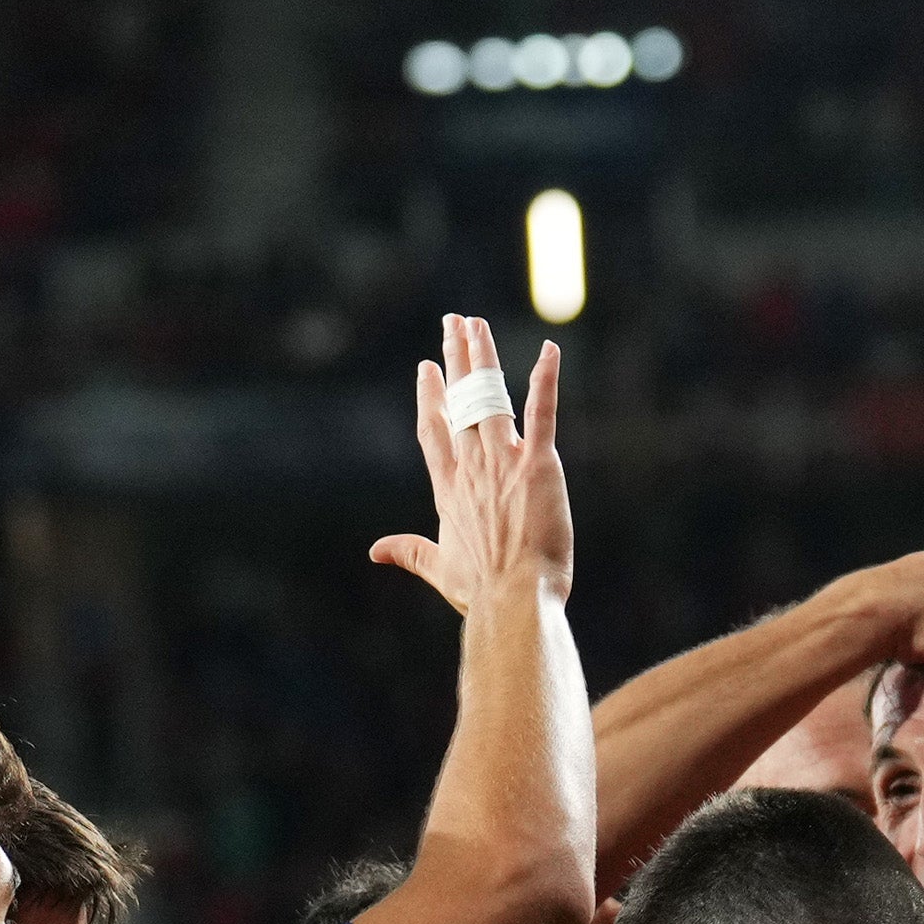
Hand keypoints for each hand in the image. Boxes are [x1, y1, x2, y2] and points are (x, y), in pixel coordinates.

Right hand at [371, 315, 572, 613]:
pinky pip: (542, 412)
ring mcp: (503, 462)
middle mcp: (471, 467)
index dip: (430, 397)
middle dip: (455, 358)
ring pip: (490, 396)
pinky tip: (548, 351)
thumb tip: (375, 551)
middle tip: (452, 323)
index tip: (427, 368)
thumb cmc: (482, 592)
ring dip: (483, 356)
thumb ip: (409, 552)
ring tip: (476, 323)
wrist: (514, 600)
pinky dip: (545, 380)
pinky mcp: (537, 464)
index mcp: (448, 490)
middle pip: (459, 401)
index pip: (434, 431)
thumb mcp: (439, 569)